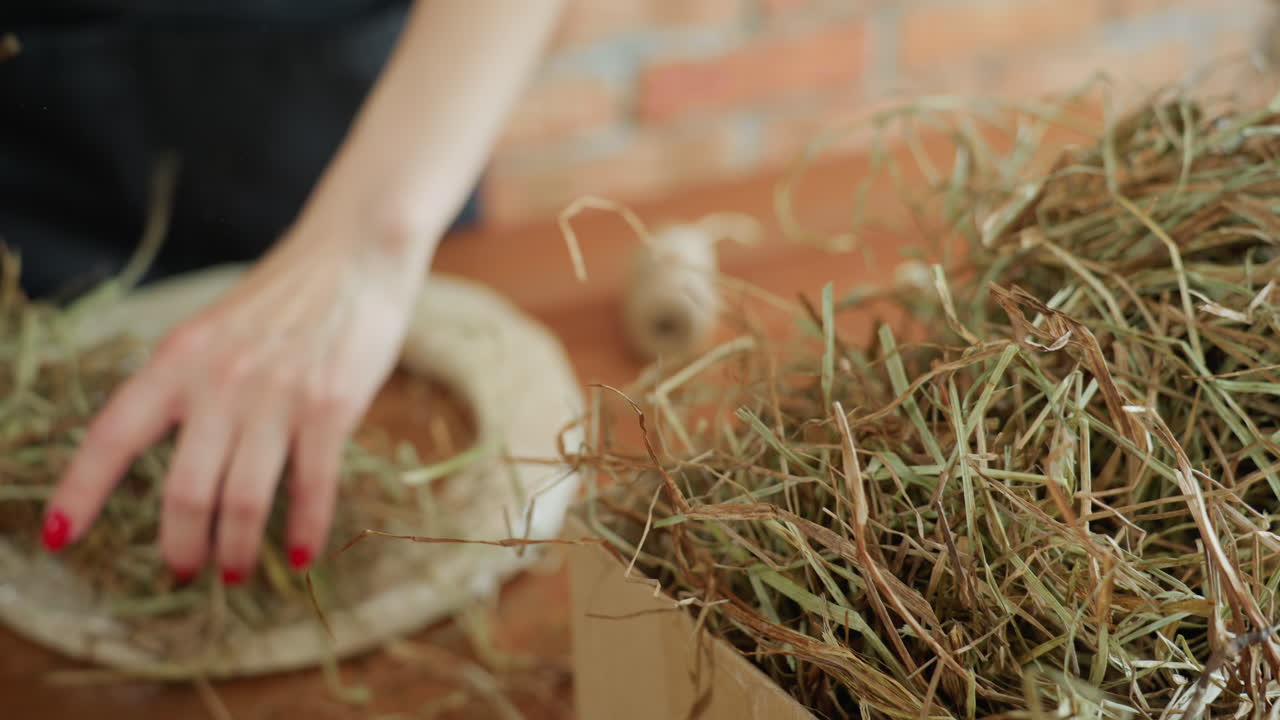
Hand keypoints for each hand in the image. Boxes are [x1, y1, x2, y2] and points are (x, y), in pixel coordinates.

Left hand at [41, 222, 421, 582]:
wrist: (355, 252)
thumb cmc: (286, 297)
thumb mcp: (216, 330)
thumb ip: (193, 383)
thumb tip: (183, 455)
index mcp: (179, 358)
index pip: (113, 434)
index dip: (81, 491)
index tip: (59, 537)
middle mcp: (219, 380)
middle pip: (186, 490)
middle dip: (181, 545)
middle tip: (185, 571)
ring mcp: (276, 395)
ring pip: (242, 499)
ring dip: (236, 549)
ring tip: (236, 573)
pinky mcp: (330, 406)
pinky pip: (311, 486)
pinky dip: (304, 529)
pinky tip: (301, 555)